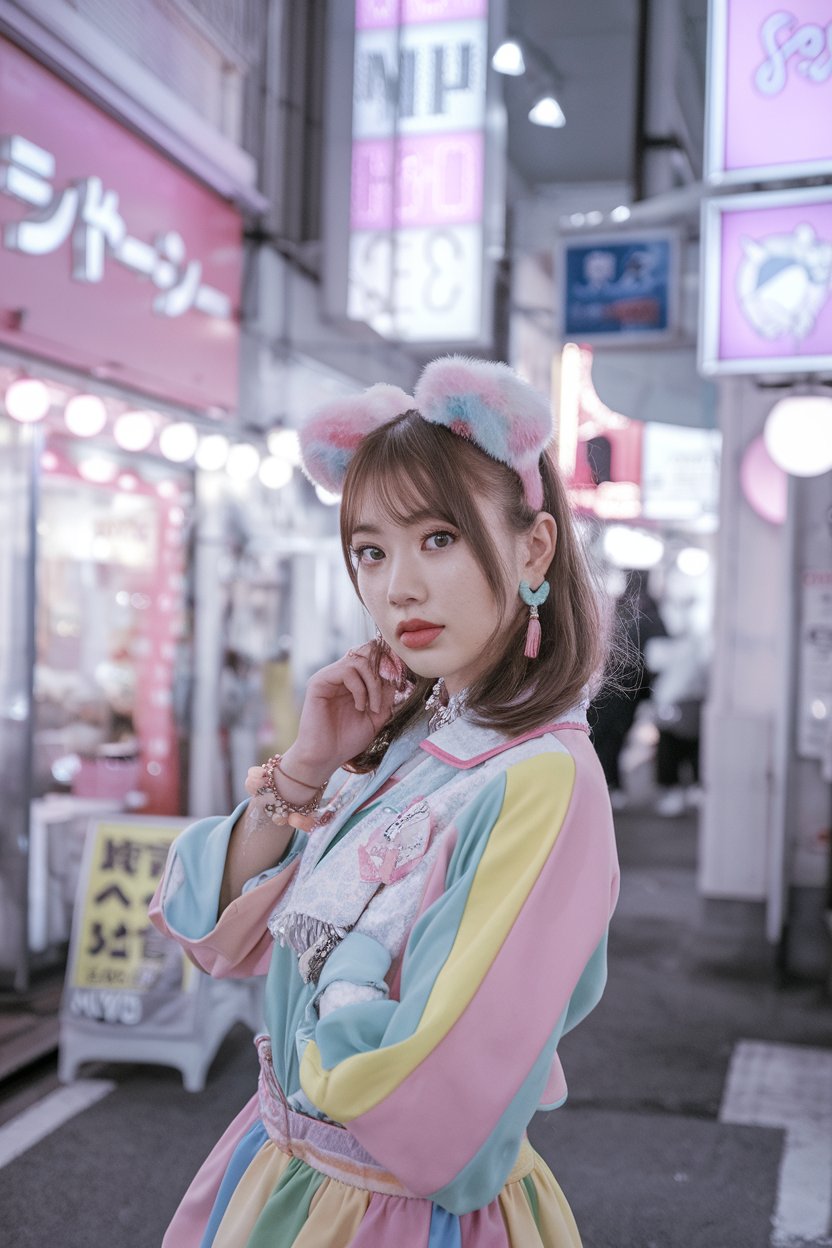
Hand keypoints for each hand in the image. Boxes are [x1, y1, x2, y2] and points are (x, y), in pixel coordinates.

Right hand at [282, 641, 401, 781]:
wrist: (325, 758)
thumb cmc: (347, 740)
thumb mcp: (376, 718)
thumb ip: (386, 698)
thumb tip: (398, 679)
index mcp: (351, 682)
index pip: (370, 660)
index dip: (387, 665)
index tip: (399, 682)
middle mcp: (339, 676)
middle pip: (366, 655)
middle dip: (381, 677)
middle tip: (381, 703)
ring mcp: (328, 677)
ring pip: (358, 661)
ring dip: (372, 685)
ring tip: (372, 707)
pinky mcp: (318, 682)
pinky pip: (346, 671)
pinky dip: (360, 689)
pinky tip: (359, 707)